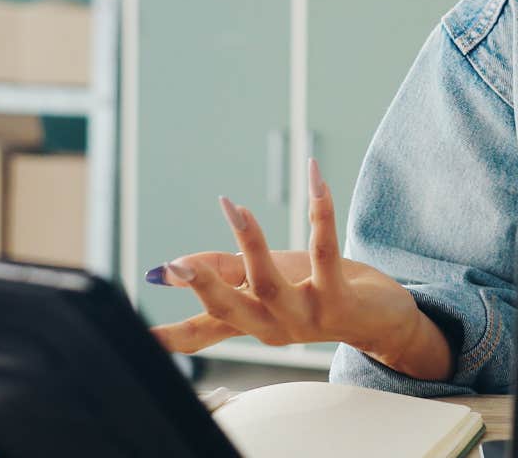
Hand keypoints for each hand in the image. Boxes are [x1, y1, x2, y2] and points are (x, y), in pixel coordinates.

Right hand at [148, 160, 447, 378]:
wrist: (382, 321)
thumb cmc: (318, 295)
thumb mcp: (265, 281)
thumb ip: (222, 273)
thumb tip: (171, 268)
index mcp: (251, 322)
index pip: (202, 331)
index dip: (168, 335)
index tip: (135, 337)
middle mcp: (273, 326)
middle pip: (229, 310)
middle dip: (201, 286)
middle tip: (174, 266)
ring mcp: (306, 316)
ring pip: (269, 283)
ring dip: (251, 243)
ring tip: (235, 208)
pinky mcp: (340, 299)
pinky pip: (325, 251)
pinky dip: (318, 211)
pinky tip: (316, 180)